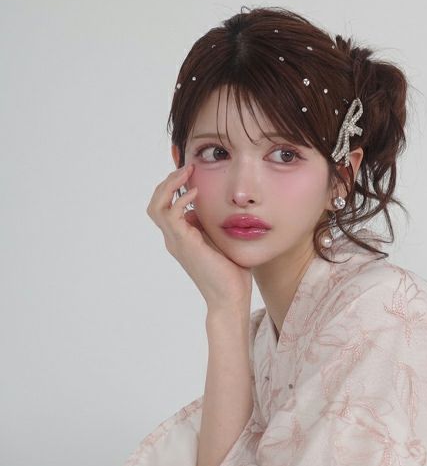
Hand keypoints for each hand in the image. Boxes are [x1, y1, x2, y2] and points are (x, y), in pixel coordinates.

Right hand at [147, 165, 252, 312]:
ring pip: (156, 205)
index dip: (174, 186)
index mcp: (181, 238)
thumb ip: (212, 224)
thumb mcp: (221, 240)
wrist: (231, 298)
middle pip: (155, 202)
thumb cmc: (231, 274)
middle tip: (186, 167)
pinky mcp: (185, 244)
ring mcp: (177, 241)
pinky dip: (179, 199)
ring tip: (186, 172)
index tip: (192, 172)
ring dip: (169, 185)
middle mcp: (174, 239)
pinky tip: (195, 192)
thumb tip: (211, 207)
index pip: (166, 206)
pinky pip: (170, 214)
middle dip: (167, 181)